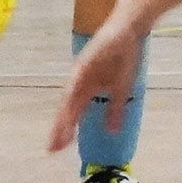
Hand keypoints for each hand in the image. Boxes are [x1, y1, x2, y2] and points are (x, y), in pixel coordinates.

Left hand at [50, 15, 147, 152]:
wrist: (129, 32)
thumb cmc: (123, 58)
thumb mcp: (121, 90)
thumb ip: (115, 110)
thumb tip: (112, 132)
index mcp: (87, 90)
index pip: (73, 114)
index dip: (66, 131)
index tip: (58, 150)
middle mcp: (79, 83)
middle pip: (66, 109)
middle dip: (60, 129)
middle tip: (52, 149)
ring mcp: (81, 71)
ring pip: (69, 97)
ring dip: (63, 115)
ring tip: (59, 133)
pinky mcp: (86, 59)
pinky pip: (78, 77)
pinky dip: (73, 91)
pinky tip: (68, 104)